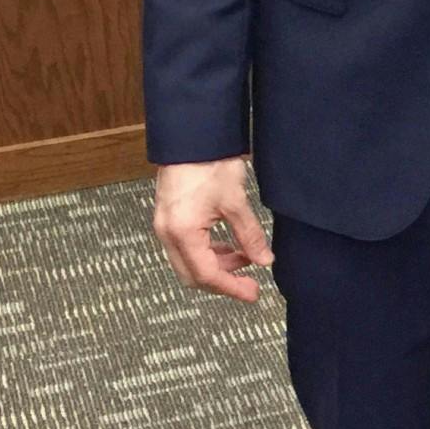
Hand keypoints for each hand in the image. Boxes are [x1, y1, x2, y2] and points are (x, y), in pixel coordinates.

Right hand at [153, 157, 272, 303]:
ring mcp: (165, 225)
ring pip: (190, 262)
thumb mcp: (236, 202)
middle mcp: (167, 233)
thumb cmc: (209, 162)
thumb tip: (264, 260)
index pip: (206, 275)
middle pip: (193, 275)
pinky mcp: (169, 217)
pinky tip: (230, 245)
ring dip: (217, 265)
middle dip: (223, 281)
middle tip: (250, 284)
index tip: (253, 293)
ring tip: (246, 258)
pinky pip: (187, 246)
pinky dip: (209, 251)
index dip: (232, 288)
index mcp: (182, 233)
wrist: (192, 135)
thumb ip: (249, 235)